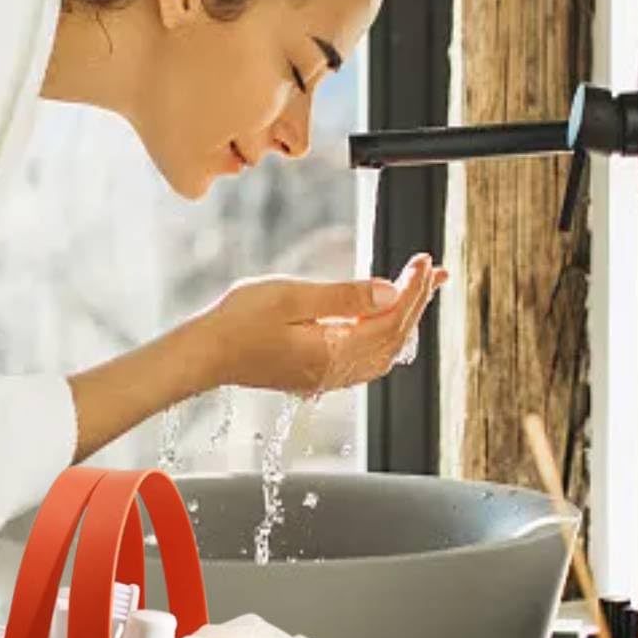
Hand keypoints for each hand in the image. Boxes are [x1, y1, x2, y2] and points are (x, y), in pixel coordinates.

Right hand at [199, 254, 447, 395]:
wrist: (205, 354)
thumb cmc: (238, 322)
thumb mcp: (291, 297)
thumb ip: (344, 296)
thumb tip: (389, 292)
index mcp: (335, 351)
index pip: (392, 320)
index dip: (414, 289)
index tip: (424, 262)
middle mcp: (336, 370)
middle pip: (395, 338)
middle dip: (417, 302)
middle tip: (432, 271)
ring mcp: (326, 375)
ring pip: (384, 352)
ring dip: (404, 320)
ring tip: (418, 292)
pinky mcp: (314, 373)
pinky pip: (365, 360)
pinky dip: (384, 337)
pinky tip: (382, 322)